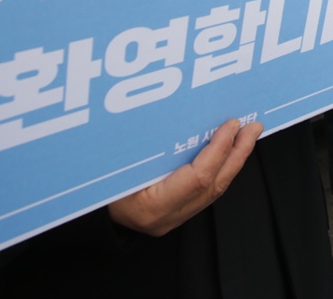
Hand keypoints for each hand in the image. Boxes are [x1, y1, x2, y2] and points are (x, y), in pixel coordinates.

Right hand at [108, 117, 261, 236]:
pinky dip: (220, 169)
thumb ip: (144, 145)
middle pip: (213, 185)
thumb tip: (175, 113)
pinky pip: (205, 191)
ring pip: (214, 189)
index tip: (232, 125)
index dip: (219, 149)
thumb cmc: (93, 184)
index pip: (198, 178)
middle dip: (238, 153)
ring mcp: (172, 220)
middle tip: (254, 127)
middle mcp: (166, 218)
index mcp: (151, 207)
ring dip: (233, 160)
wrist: (79, 208)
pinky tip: (229, 152)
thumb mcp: (115, 162)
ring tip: (247, 136)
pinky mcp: (174, 215)